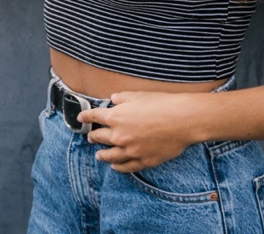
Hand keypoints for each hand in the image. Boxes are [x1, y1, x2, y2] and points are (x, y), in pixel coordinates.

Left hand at [78, 91, 204, 172]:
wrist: (182, 120)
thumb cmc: (161, 104)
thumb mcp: (137, 95)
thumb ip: (121, 98)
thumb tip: (113, 99)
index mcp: (115, 117)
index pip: (93, 117)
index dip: (85, 117)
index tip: (81, 118)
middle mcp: (119, 135)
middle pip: (99, 138)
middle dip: (92, 136)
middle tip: (90, 136)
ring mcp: (131, 150)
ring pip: (109, 156)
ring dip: (102, 155)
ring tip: (98, 155)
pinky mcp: (143, 160)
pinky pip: (126, 167)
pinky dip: (118, 167)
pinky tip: (115, 166)